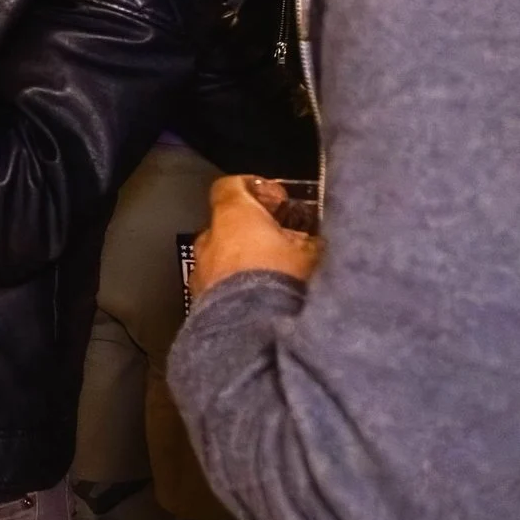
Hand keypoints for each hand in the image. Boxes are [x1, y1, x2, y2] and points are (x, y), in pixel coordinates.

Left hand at [191, 174, 320, 300]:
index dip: (254, 188)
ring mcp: (201, 271)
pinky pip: (218, 285)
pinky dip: (236, 286)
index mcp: (233, 216)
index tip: (275, 197)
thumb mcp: (314, 254)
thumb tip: (320, 241)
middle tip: (285, 242)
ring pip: (223, 256)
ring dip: (245, 260)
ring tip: (277, 275)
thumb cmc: (281, 283)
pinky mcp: (199, 301)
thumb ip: (313, 240)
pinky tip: (261, 299)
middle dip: (254, 231)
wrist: (254, 332)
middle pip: (229, 224)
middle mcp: (209, 239)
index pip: (231, 186)